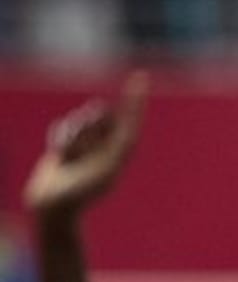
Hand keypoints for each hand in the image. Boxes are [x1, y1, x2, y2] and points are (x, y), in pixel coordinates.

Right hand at [25, 72, 147, 220]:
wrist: (54, 204)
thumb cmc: (83, 191)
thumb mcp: (106, 170)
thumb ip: (115, 146)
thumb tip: (112, 122)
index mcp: (121, 152)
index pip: (131, 120)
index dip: (135, 99)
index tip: (140, 77)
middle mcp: (106, 145)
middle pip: (100, 117)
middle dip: (89, 125)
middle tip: (82, 148)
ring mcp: (86, 144)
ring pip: (79, 121)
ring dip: (72, 135)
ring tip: (70, 156)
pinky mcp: (66, 143)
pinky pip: (62, 127)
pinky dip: (59, 139)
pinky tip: (60, 156)